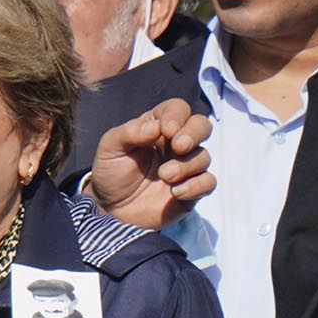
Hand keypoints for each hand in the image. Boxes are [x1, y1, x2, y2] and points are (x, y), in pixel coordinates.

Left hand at [86, 101, 211, 230]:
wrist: (111, 209)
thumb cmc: (111, 173)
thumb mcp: (109, 149)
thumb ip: (129, 133)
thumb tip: (156, 126)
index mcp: (157, 127)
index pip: (177, 109)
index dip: (176, 115)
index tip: (166, 130)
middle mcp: (176, 144)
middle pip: (202, 125)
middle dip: (194, 133)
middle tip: (178, 147)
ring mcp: (186, 166)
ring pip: (204, 156)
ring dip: (185, 165)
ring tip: (164, 176)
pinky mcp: (192, 189)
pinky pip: (208, 182)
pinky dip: (196, 186)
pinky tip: (176, 192)